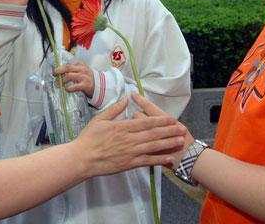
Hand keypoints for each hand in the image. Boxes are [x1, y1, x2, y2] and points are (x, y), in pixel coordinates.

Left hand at [52, 61, 94, 97]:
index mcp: (80, 65)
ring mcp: (84, 77)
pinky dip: (69, 88)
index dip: (60, 68)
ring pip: (70, 76)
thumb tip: (61, 73)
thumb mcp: (82, 71)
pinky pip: (75, 86)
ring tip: (58, 84)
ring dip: (62, 80)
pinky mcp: (85, 85)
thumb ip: (74, 70)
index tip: (55, 72)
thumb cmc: (88, 78)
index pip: (68, 65)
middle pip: (68, 67)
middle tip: (54, 74)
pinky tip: (66, 89)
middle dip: (59, 70)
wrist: (101, 85)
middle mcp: (82, 69)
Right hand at [72, 96, 186, 176]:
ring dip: (168, 143)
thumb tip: (125, 99)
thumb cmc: (89, 138)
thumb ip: (114, 109)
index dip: (160, 120)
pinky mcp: (128, 164)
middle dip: (169, 131)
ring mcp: (129, 152)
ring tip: (180, 141)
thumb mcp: (99, 119)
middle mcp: (129, 139)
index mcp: (122, 127)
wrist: (82, 158)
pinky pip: (146, 161)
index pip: (145, 122)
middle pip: (153, 134)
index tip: (171, 118)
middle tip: (182, 128)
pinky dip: (158, 160)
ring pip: (153, 147)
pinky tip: (168, 158)